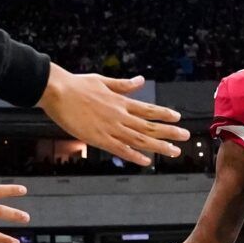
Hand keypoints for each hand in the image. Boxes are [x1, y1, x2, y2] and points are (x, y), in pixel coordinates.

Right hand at [37, 68, 186, 166]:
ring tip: (174, 152)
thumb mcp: (103, 81)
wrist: (57, 92)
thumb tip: (140, 80)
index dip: (164, 114)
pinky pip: (121, 150)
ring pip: (140, 140)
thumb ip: (123, 85)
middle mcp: (120, 116)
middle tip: (186, 137)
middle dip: (170, 132)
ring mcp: (110, 128)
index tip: (178, 118)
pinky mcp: (98, 139)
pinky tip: (147, 161)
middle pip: (150, 126)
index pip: (148, 109)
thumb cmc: (77, 85)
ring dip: (159, 146)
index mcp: (121, 101)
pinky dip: (135, 156)